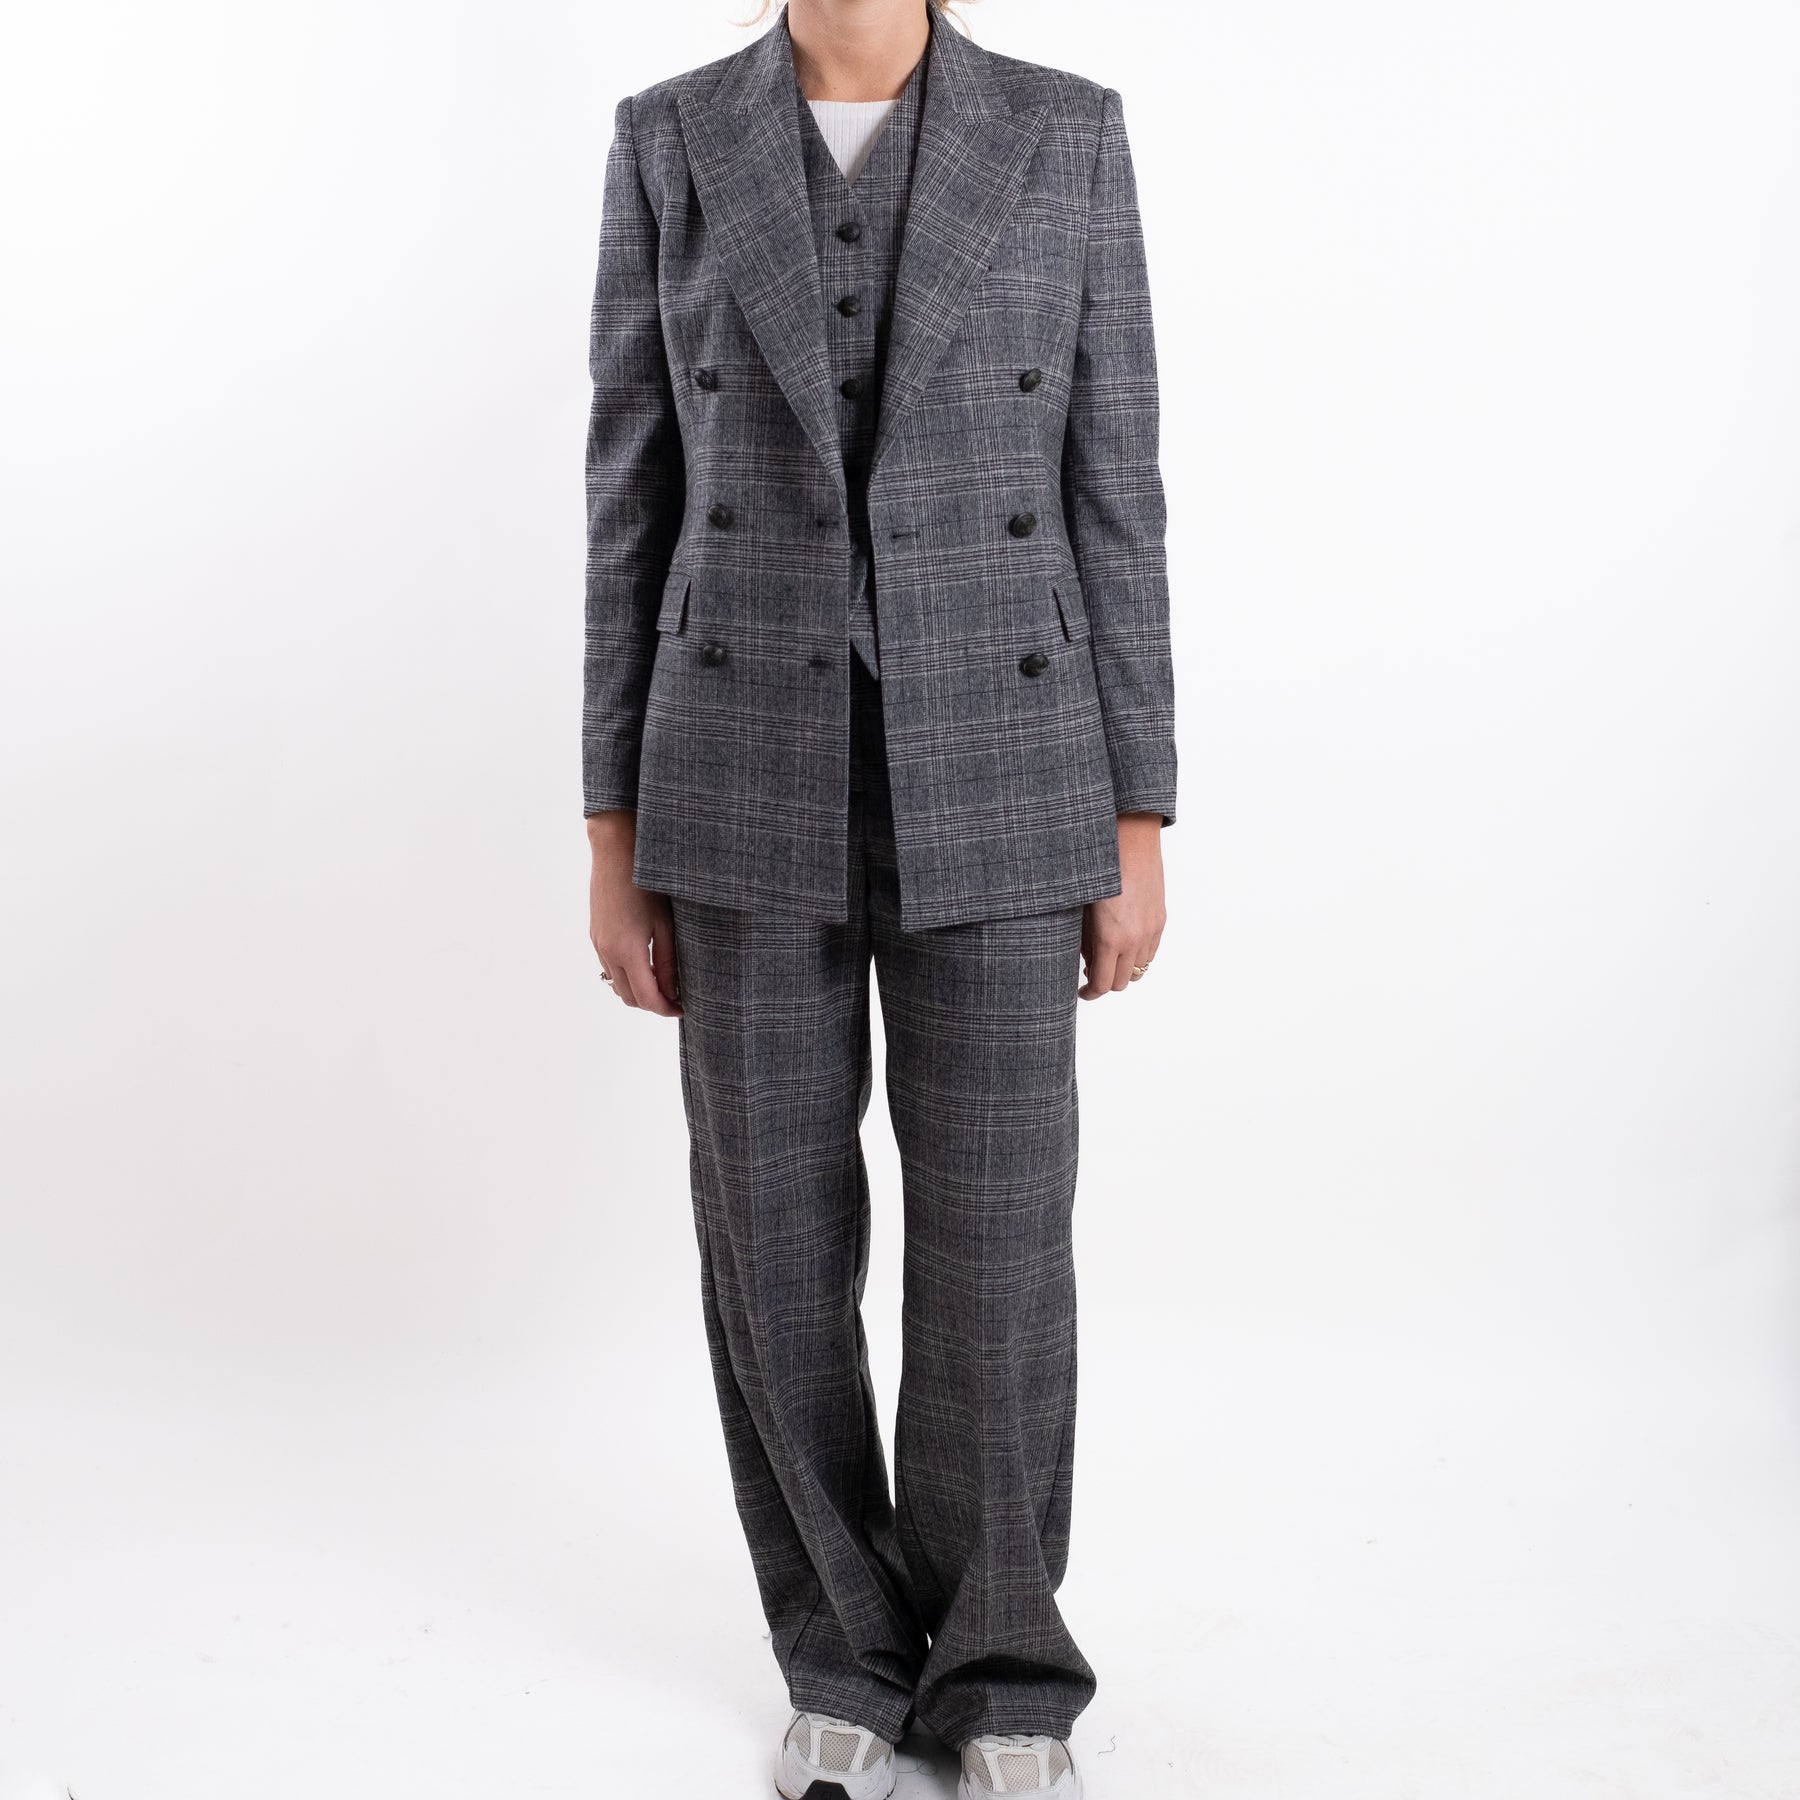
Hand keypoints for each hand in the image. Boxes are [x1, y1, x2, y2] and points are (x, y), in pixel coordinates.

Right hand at [587, 810, 682, 1016]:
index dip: (667, 1010)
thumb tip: (673, 992)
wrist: (616, 851)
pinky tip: (646, 965)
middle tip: (678, 999)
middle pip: (630, 998)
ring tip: (664, 983)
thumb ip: (668, 962)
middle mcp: (608, 952)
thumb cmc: (647, 882)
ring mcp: (598, 944)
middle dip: (654, 1005)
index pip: (647, 999)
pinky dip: (627, 976)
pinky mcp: (595, 936)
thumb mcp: (666, 923)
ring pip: (617, 986)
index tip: (685, 1008)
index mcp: (628, 950)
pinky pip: (610, 968)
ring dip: (639, 992)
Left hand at [1079, 813, 1165, 999]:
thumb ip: (1083, 940)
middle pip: (1122, 982)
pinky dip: (1138, 955)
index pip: (1103, 984)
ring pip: (1140, 969)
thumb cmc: (1097, 869)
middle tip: (1090, 972)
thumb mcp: (1081, 908)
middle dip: (1105, 982)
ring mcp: (1151, 930)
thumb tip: (1085, 961)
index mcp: (1110, 938)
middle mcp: (1134, 939)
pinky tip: (1124, 943)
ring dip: (1123, 969)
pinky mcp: (1160, 919)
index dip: (1090, 993)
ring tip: (1107, 956)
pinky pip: (1151, 951)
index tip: (1081, 992)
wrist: (1129, 840)